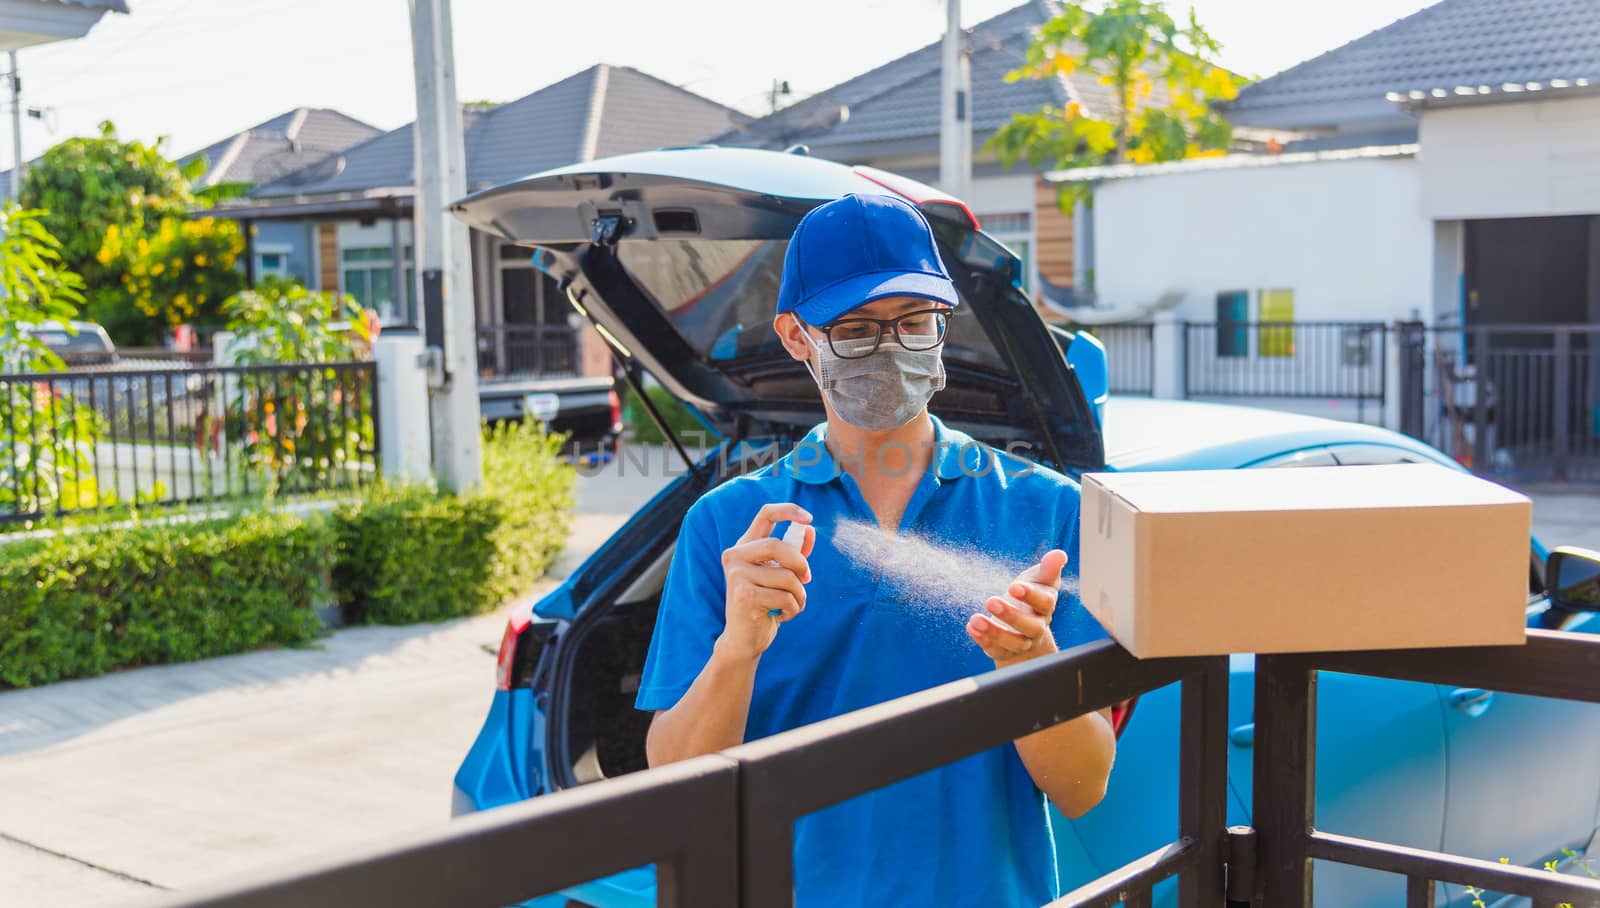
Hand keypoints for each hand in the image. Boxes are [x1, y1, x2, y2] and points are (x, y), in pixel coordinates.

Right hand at [714, 502, 814, 662]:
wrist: (745, 639)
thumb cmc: (766, 604)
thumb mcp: (781, 575)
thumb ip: (794, 553)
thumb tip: (809, 529)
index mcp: (745, 546)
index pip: (765, 514)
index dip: (789, 510)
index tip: (809, 518)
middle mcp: (734, 556)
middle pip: (778, 546)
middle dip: (801, 565)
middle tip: (807, 580)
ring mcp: (736, 575)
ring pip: (787, 577)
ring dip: (800, 595)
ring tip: (792, 605)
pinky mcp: (743, 596)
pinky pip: (784, 598)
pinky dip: (793, 610)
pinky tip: (781, 616)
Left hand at [967, 549, 1066, 667]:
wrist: (1027, 629)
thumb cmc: (1033, 598)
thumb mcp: (1040, 581)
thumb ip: (1049, 569)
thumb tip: (1059, 554)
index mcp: (1045, 607)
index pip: (1044, 603)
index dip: (1031, 595)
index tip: (1014, 587)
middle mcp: (1036, 628)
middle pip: (1029, 626)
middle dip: (1011, 615)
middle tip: (991, 602)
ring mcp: (1022, 642)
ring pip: (1013, 643)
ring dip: (993, 632)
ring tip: (976, 619)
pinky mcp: (1006, 652)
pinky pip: (997, 651)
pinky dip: (983, 640)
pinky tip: (971, 627)